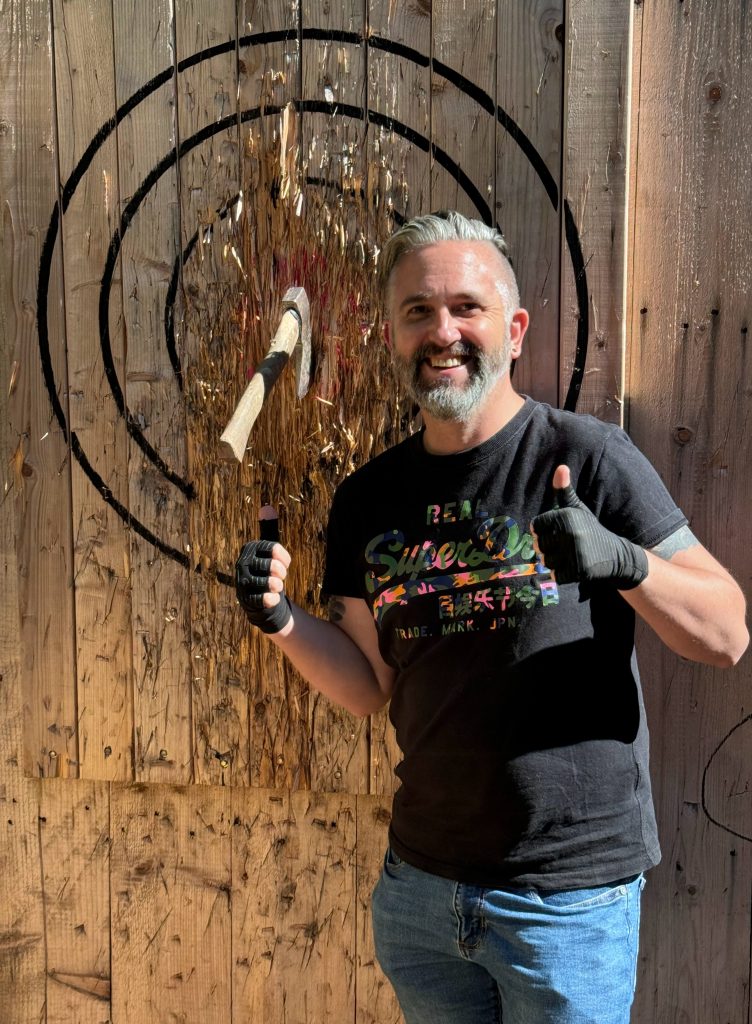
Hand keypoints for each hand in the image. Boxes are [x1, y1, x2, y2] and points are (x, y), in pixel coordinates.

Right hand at [236, 510, 292, 632]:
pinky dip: (271, 600)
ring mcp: (242, 582)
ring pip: (265, 583)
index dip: (283, 557)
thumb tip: (267, 507)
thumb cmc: (267, 570)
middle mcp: (243, 564)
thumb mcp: (269, 550)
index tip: (286, 563)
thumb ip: (269, 529)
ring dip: (277, 586)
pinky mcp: (245, 599)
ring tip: (278, 587)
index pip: (272, 548)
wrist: (261, 597)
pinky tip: (274, 599)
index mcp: (250, 549)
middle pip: (270, 566)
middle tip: (281, 576)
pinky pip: (261, 599)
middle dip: (280, 572)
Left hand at [532, 465, 647, 589]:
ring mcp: (575, 552)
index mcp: (567, 516)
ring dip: (555, 562)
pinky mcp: (579, 571)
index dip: (543, 531)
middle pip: (539, 545)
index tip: (557, 532)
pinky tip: (574, 567)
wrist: (617, 555)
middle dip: (549, 548)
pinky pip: (555, 575)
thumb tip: (560, 467)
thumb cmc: (591, 529)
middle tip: (565, 546)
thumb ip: (564, 491)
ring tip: (570, 556)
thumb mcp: (578, 509)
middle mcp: (570, 533)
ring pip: (546, 561)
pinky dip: (562, 575)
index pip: (536, 526)